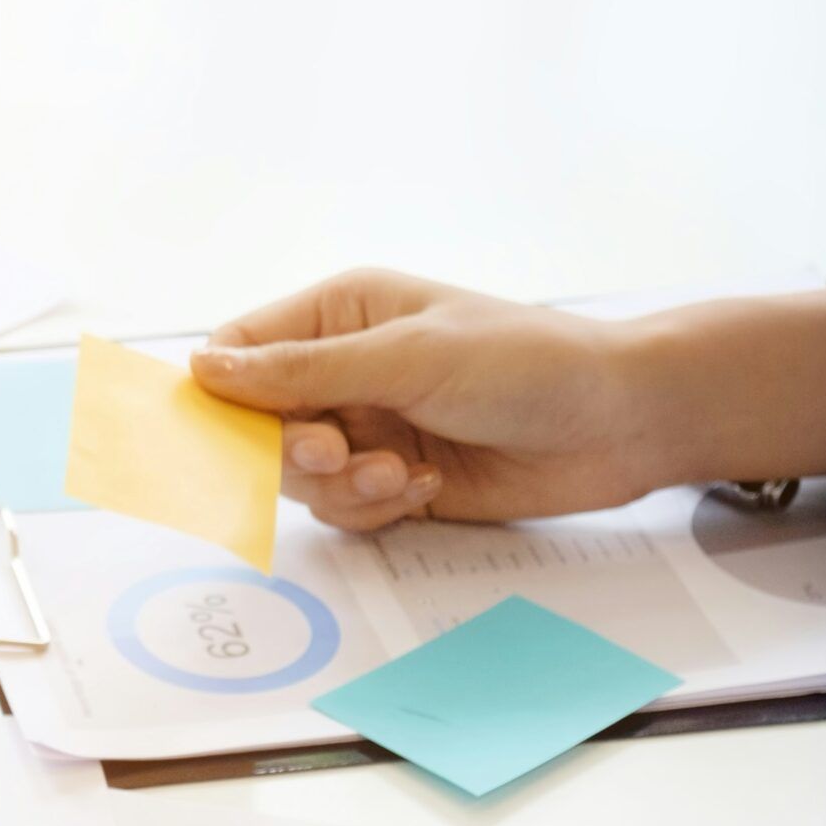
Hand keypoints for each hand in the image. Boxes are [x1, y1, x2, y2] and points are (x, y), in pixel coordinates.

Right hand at [186, 269, 660, 530]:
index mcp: (338, 315)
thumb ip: (303, 370)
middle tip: (340, 453)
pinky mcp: (392, 479)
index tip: (230, 437)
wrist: (622, 424)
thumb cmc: (530, 363)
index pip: (239, 353)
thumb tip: (203, 369)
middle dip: (294, 451)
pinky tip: (425, 487)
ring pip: (297, 478)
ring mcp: (367, 426)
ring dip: (342, 486)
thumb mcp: (409, 358)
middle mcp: (343, 369)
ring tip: (400, 473)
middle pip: (257, 426)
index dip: (222, 398)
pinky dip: (372, 508)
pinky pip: (340, 510)